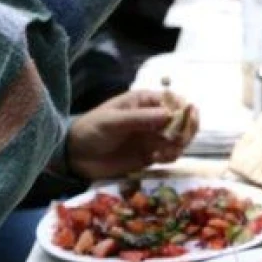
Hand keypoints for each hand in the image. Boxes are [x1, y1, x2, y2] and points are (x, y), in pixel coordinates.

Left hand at [66, 91, 199, 180]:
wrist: (76, 157)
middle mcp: (154, 117)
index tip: (183, 122)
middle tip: (178, 141)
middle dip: (186, 130)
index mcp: (145, 101)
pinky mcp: (151, 155)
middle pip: (183, 120)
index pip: (174, 101)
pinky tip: (156, 159)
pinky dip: (170, 157)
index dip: (184, 110)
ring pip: (180, 139)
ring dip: (179, 146)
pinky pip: (170, 155)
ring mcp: (153, 137)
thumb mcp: (114, 121)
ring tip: (164, 153)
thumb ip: (141, 118)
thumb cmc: (92, 130)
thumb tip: (170, 114)